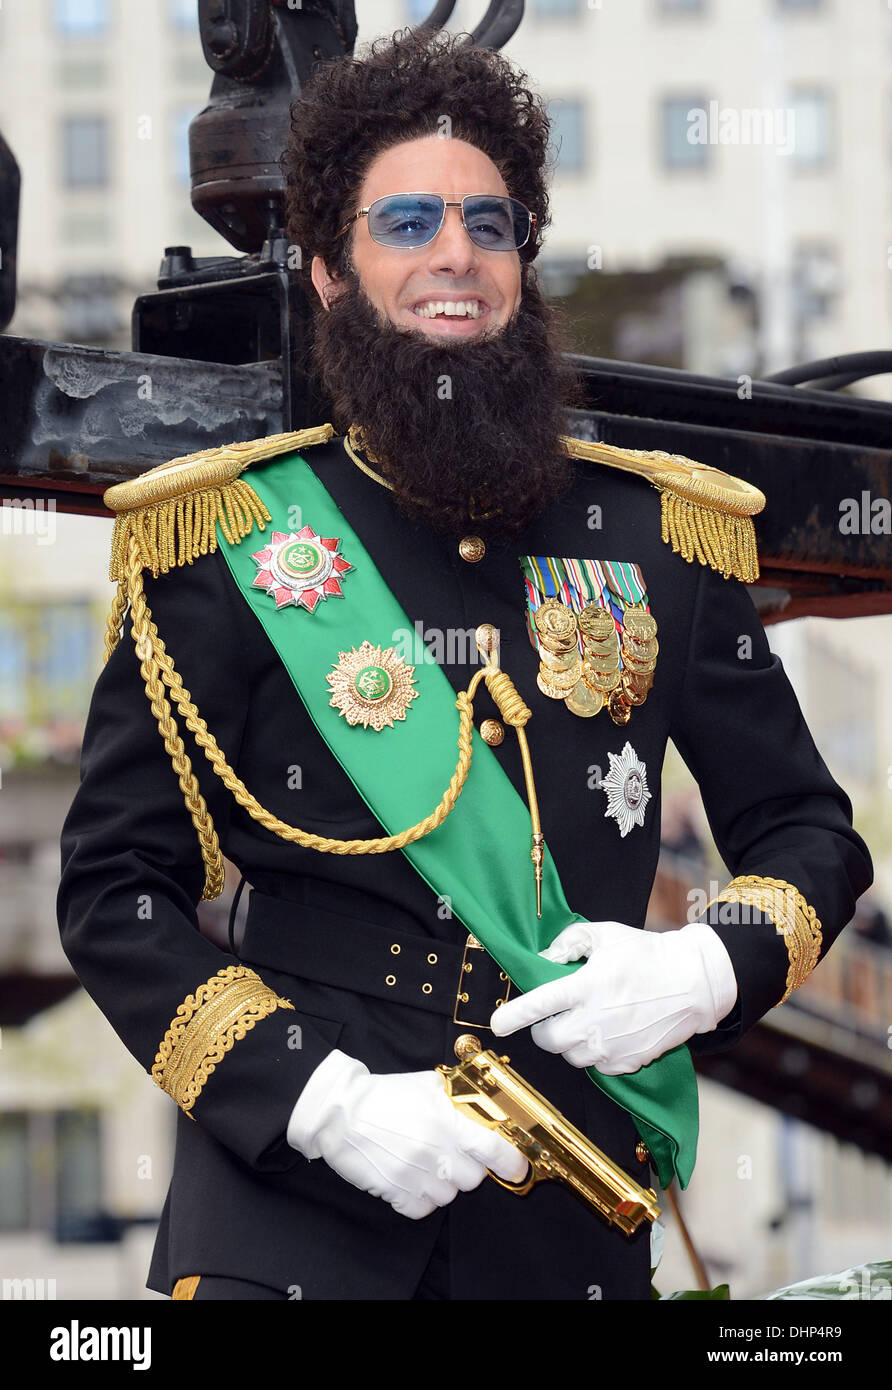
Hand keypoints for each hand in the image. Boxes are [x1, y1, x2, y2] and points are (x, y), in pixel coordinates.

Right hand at [286, 1049, 528, 1218]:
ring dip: (443, 1184)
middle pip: (474, 1179)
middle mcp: (437, 1151)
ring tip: (424, 1163)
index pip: (494, 1149)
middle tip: (451, 1155)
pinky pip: (424, 1210)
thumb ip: (458, 1099)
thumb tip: (486, 1108)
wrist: (340, 1113)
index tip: (517, 1168)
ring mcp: (417, 1176)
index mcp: (448, 1121)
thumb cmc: (384, 1096)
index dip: (512, 1162)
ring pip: (449, 1196)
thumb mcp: (427, 1086)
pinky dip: (420, 1199)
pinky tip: (409, 1178)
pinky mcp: (397, 1194)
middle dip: (467, 1169)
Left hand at [489, 920, 737, 1073]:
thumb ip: (569, 943)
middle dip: (543, 1028)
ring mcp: (611, 1046)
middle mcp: (596, 1021)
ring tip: (587, 1019)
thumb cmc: (646, 955)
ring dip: (569, 1041)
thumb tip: (544, 960)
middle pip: (547, 1039)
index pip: (540, 1004)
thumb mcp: (605, 934)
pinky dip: (594, 1053)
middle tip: (556, 1013)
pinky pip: (595, 1066)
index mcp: (587, 986)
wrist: (692, 983)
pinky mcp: (625, 1063)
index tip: (497, 1023)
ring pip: (569, 1055)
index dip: (513, 1015)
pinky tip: (609, 1031)